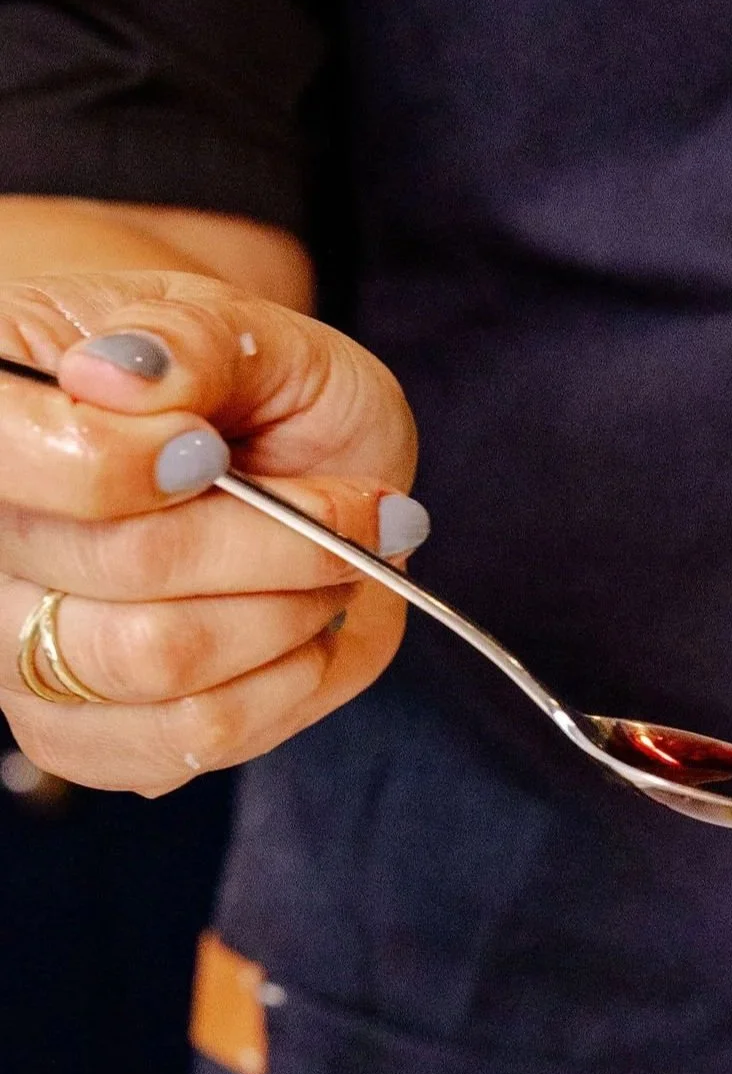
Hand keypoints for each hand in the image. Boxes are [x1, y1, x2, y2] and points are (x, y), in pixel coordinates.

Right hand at [0, 273, 422, 793]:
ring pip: (163, 668)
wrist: (256, 451)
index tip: (213, 450)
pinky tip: (307, 632)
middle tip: (355, 510)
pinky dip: (283, 689)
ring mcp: (15, 647)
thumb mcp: (249, 331)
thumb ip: (194, 342)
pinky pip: (185, 742)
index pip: (9, 459)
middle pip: (120, 573)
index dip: (127, 466)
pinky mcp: (75, 730)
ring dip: (291, 617)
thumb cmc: (245, 386)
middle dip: (278, 543)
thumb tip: (124, 375)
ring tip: (339, 567)